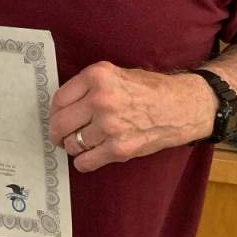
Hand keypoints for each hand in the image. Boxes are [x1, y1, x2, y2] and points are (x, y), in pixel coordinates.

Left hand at [48, 61, 214, 172]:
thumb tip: (62, 105)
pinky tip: (87, 156)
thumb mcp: (114, 74)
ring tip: (80, 143)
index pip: (59, 99)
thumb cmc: (148, 89)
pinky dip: (83, 162)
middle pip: (60, 122)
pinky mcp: (120, 148)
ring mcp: (110, 126)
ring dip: (72, 146)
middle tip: (58, 135)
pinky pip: (86, 161)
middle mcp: (101, 100)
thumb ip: (88, 86)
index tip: (56, 116)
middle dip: (56, 132)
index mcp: (97, 76)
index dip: (54, 111)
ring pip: (72, 144)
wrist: (183, 106)